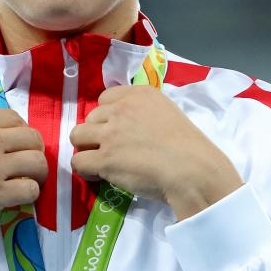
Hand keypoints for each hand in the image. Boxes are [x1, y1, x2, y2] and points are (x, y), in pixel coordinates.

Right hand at [0, 109, 47, 242]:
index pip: (15, 118)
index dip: (21, 132)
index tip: (17, 145)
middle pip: (33, 138)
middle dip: (35, 151)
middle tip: (28, 164)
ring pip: (38, 162)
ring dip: (38, 173)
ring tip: (29, 181)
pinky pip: (30, 189)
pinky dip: (30, 193)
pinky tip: (20, 196)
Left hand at [70, 86, 243, 220]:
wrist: (193, 170)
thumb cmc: (189, 148)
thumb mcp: (168, 113)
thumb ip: (144, 114)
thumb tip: (130, 130)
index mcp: (140, 94)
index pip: (105, 98)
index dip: (108, 116)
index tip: (118, 130)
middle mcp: (122, 109)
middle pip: (90, 117)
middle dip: (98, 133)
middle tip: (113, 150)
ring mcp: (111, 133)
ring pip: (77, 136)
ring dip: (87, 148)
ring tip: (102, 161)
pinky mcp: (104, 158)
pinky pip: (78, 161)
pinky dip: (85, 170)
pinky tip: (99, 175)